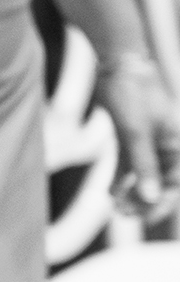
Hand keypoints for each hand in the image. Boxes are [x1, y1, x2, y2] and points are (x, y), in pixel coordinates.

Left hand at [98, 51, 179, 223]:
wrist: (117, 63)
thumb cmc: (132, 94)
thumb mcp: (136, 133)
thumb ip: (144, 166)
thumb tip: (152, 198)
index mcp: (176, 146)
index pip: (173, 184)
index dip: (160, 205)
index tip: (142, 218)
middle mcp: (165, 146)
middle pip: (158, 183)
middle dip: (143, 201)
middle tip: (122, 214)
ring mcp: (148, 142)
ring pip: (142, 176)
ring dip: (130, 193)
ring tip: (115, 208)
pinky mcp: (131, 136)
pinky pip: (128, 165)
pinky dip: (120, 179)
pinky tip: (108, 193)